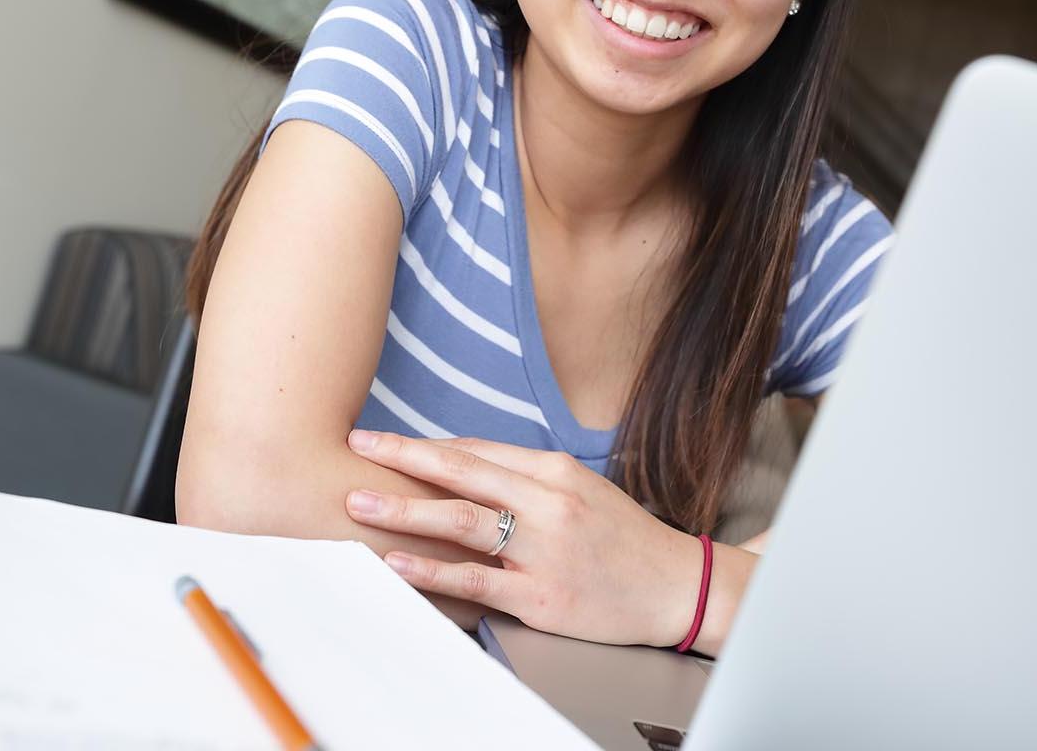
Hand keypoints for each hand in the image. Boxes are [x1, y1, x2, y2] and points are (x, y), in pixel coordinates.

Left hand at [343, 430, 703, 647]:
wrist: (677, 587)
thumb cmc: (624, 538)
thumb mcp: (582, 490)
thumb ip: (528, 478)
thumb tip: (466, 465)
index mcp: (556, 470)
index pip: (478, 450)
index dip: (426, 445)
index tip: (384, 440)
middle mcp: (549, 502)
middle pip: (463, 471)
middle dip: (403, 457)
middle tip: (359, 447)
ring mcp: (545, 549)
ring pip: (462, 521)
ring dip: (405, 509)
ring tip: (360, 502)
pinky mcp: (542, 596)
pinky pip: (477, 580)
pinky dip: (433, 570)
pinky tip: (399, 562)